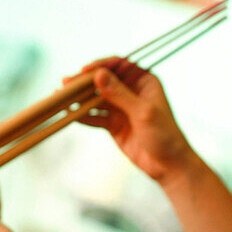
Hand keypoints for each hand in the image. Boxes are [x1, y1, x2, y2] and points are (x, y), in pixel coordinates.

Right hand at [71, 57, 195, 184]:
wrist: (169, 166)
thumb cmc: (164, 135)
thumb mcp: (143, 112)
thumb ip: (120, 94)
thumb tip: (99, 75)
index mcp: (144, 81)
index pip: (119, 66)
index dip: (100, 66)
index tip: (84, 71)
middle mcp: (131, 91)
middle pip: (103, 81)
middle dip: (84, 82)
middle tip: (65, 83)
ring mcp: (121, 108)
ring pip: (96, 98)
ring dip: (79, 98)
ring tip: (61, 97)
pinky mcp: (113, 124)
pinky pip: (95, 116)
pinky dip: (82, 115)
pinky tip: (69, 114)